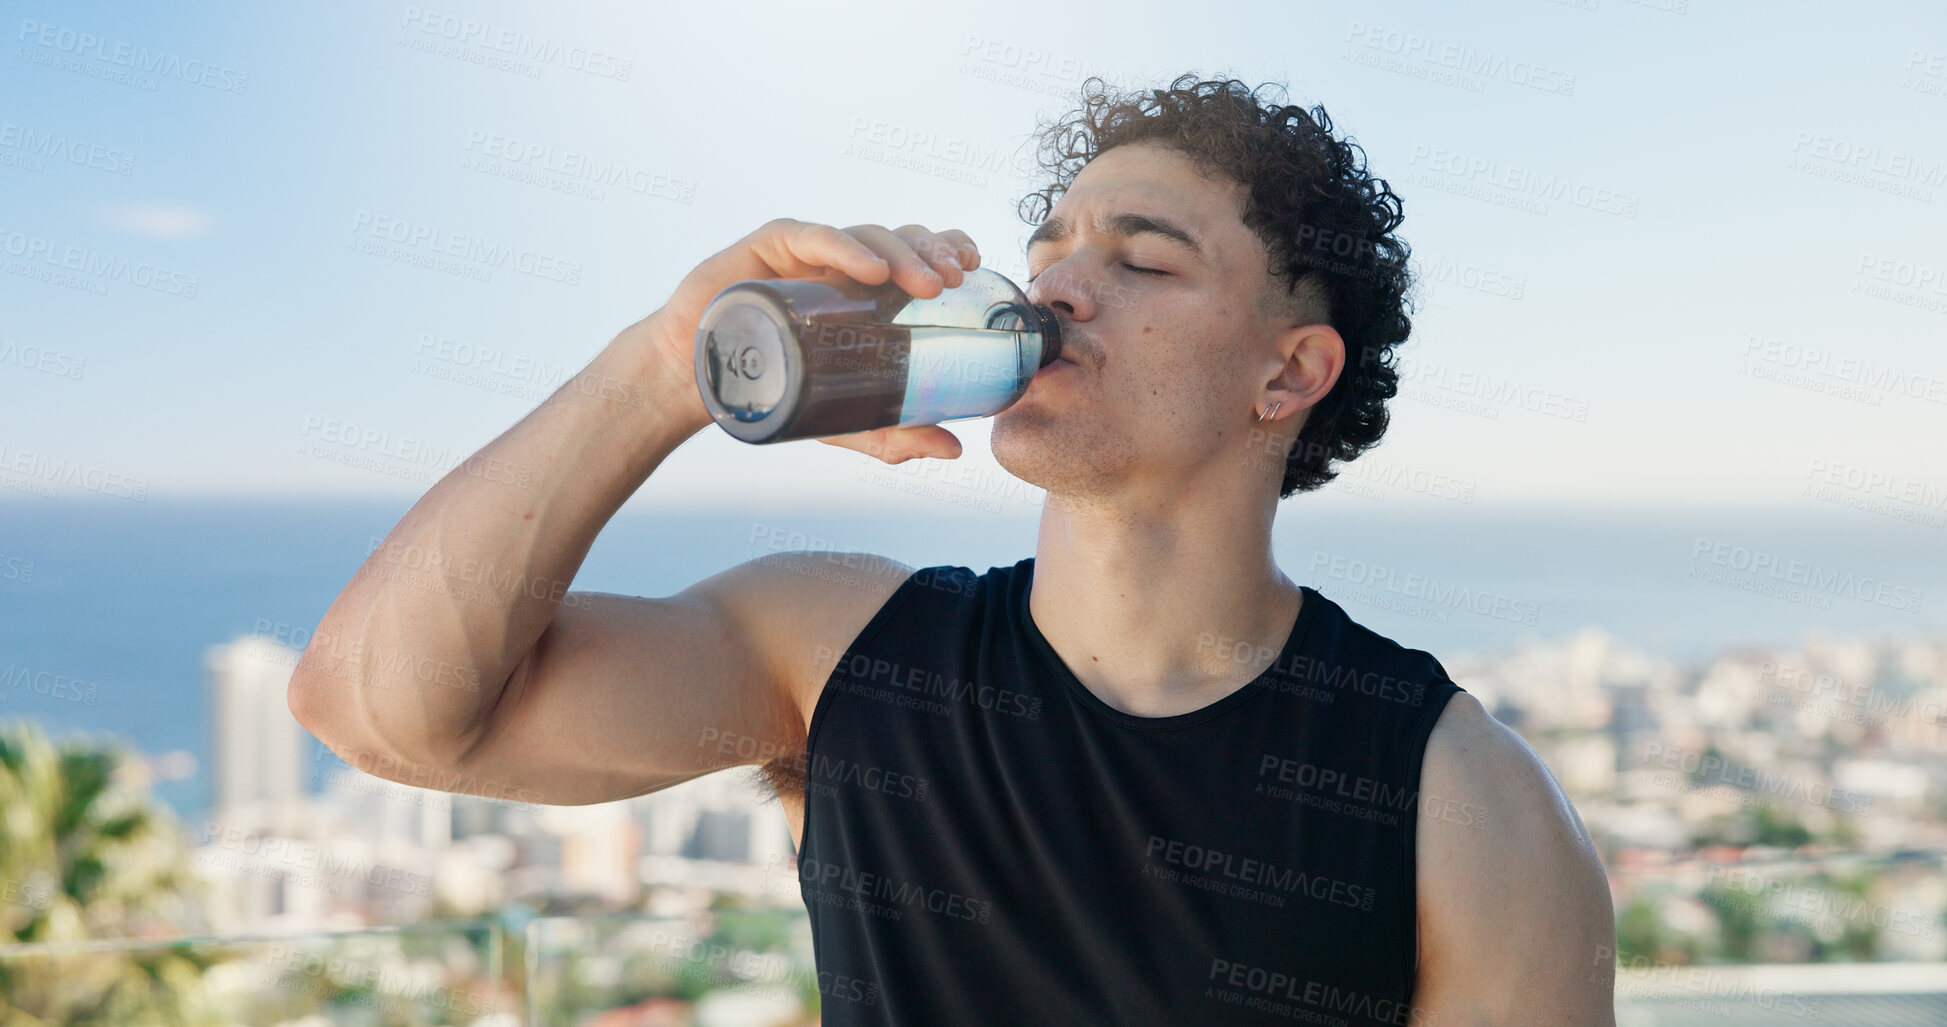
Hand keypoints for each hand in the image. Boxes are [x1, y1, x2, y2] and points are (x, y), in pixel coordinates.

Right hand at [634, 219, 978, 462]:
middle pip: (902, 239)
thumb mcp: (845, 417)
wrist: (704, 383)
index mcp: (869, 289)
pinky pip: (815, 237)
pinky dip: (847, 249)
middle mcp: (844, 263)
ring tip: (928, 285)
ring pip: (867, 235)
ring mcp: (809, 252)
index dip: (949, 250)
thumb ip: (894, 433)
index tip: (975, 268)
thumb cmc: (779, 388)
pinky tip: (872, 270)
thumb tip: (954, 449)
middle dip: (934, 252)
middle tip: (955, 281)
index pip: (920, 254)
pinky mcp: (771, 247)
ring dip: (903, 253)